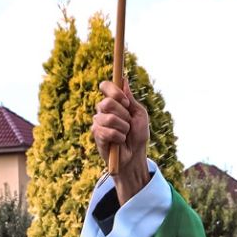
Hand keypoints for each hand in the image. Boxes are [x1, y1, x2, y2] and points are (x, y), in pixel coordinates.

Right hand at [92, 80, 150, 203]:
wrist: (135, 156)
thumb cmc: (138, 135)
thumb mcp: (139, 114)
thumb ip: (131, 99)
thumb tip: (124, 80)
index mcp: (113, 102)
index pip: (106, 86)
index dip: (114, 91)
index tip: (126, 101)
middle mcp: (103, 110)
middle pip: (107, 102)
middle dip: (123, 114)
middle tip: (128, 123)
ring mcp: (98, 122)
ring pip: (109, 118)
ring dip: (123, 127)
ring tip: (125, 134)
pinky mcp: (96, 135)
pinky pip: (107, 132)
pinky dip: (118, 137)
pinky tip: (119, 142)